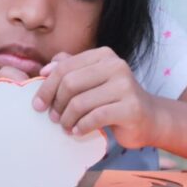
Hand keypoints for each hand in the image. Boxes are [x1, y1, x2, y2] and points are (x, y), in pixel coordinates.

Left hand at [32, 47, 157, 148]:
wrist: (150, 119)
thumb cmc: (115, 100)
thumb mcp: (92, 80)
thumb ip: (70, 69)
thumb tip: (45, 70)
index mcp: (103, 55)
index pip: (64, 67)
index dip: (46, 87)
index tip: (37, 104)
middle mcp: (116, 66)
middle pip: (70, 83)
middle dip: (56, 104)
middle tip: (53, 119)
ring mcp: (125, 86)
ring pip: (80, 103)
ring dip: (67, 119)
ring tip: (66, 127)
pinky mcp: (130, 108)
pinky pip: (95, 118)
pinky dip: (81, 127)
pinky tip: (78, 131)